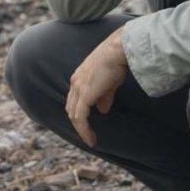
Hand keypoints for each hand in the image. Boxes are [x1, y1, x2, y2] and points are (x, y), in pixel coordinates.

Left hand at [65, 26, 128, 147]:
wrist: (119, 50)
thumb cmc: (117, 61)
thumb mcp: (109, 81)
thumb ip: (104, 96)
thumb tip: (102, 110)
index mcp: (79, 77)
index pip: (74, 99)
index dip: (79, 112)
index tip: (87, 124)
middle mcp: (75, 82)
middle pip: (71, 108)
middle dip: (78, 123)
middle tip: (88, 135)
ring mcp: (79, 88)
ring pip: (74, 115)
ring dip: (81, 129)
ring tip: (91, 140)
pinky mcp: (85, 95)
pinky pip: (80, 117)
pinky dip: (84, 130)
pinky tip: (91, 138)